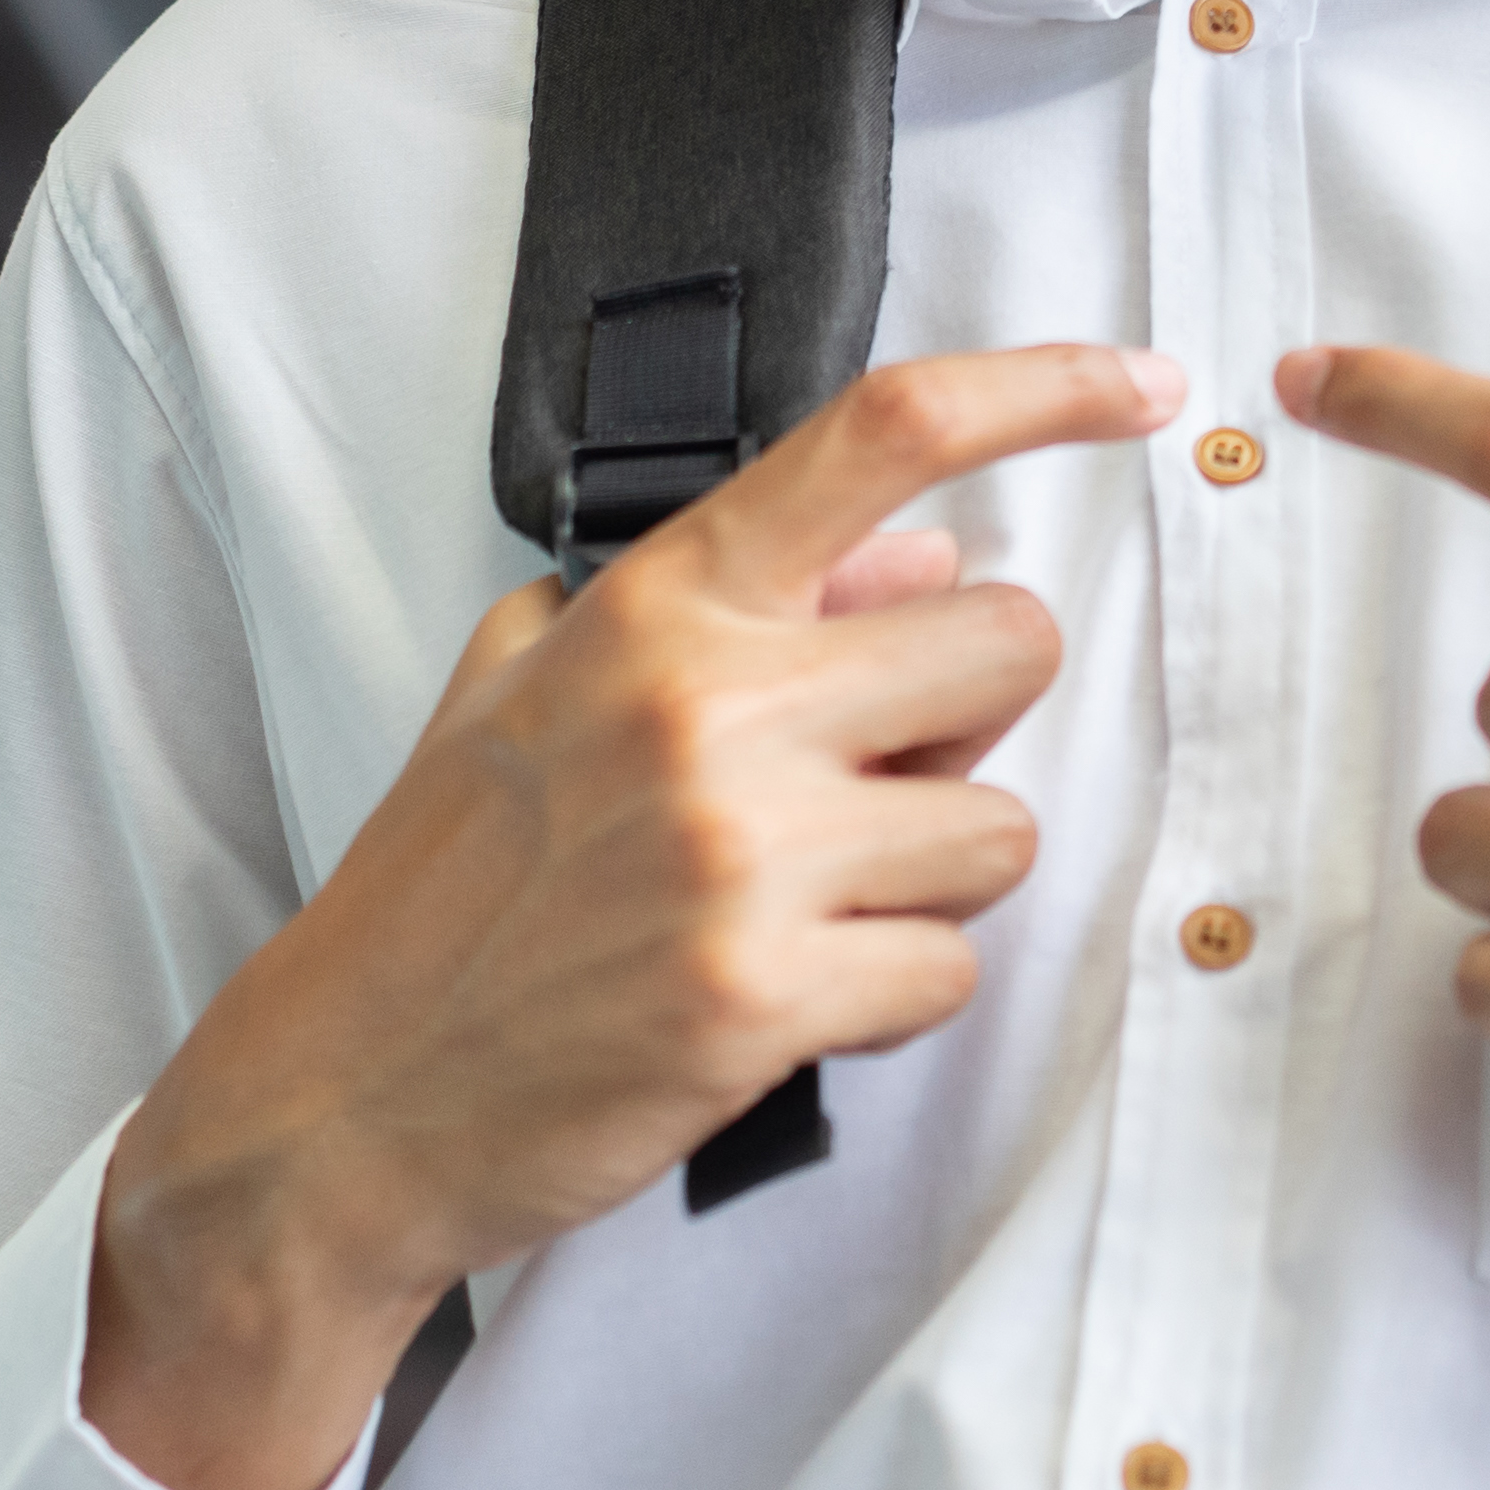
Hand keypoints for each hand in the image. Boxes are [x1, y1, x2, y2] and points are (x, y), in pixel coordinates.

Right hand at [85, 343, 1182, 1489]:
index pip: (888, 433)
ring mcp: (741, 852)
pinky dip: (895, 997)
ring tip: (805, 910)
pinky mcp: (764, 998)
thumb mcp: (532, 687)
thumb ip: (716, 599)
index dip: (1047, 390)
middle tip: (859, 791)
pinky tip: (791, 1002)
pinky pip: (950, 970)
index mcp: (660, 606)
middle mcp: (711, 703)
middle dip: (966, 726)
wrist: (342, 1101)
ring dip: (933, 880)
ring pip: (1003, 827)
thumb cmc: (441, 895)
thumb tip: (911, 552)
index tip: (1146, 387)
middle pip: (1010, 644)